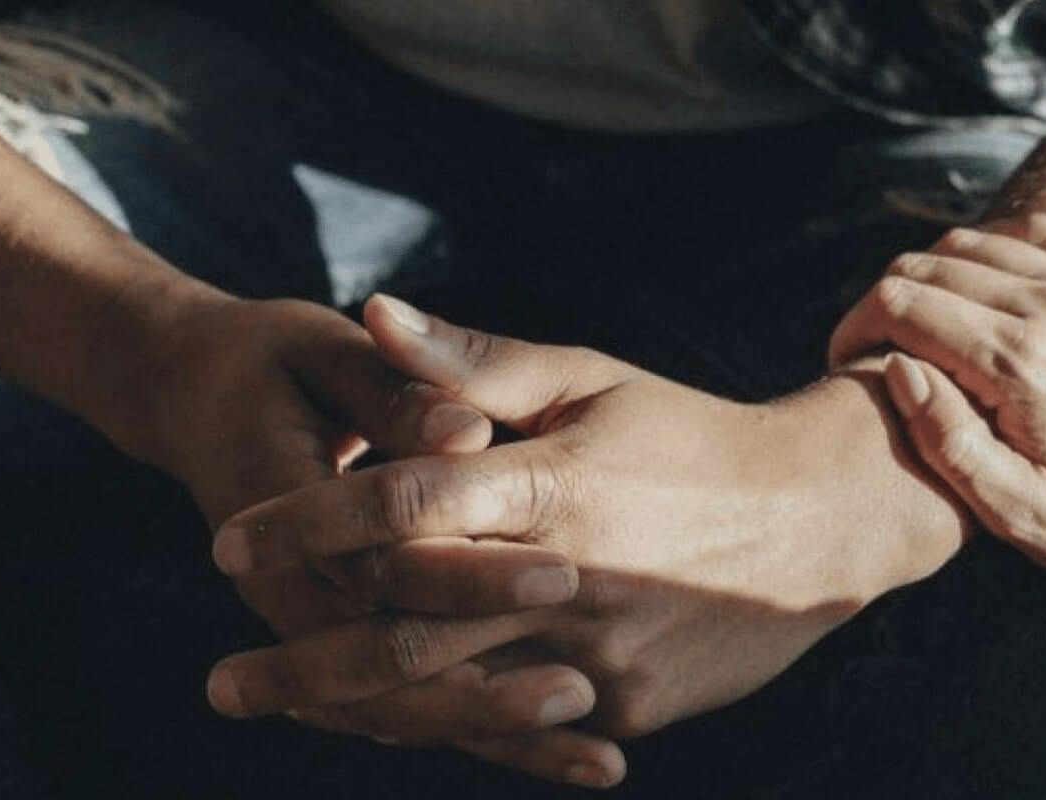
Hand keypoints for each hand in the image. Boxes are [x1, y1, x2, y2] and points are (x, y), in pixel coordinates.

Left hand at [206, 295, 963, 780]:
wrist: (820, 519)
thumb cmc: (691, 435)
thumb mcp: (592, 381)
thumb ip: (476, 362)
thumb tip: (373, 309)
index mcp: (553, 483)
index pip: (402, 506)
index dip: (305, 523)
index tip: (228, 542)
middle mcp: (570, 577)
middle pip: (405, 631)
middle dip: (303, 661)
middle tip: (224, 683)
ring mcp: (602, 653)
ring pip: (453, 696)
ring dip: (356, 709)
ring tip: (286, 709)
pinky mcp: (630, 705)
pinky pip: (522, 724)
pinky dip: (455, 724)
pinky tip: (391, 725)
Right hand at [828, 214, 1045, 592]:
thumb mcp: (1014, 513)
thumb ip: (946, 441)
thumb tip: (898, 368)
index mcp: (1019, 362)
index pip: (902, 304)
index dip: (856, 326)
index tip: (847, 361)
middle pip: (931, 264)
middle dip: (887, 301)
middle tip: (878, 348)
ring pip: (977, 242)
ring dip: (936, 277)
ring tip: (928, 327)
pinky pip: (1036, 233)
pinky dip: (995, 252)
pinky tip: (985, 296)